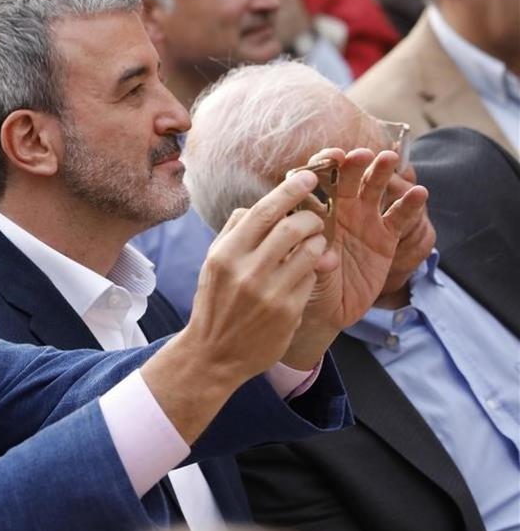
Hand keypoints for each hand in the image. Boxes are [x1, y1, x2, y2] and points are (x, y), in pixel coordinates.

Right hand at [143, 172, 328, 443]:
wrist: (213, 353)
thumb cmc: (215, 303)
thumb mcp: (212, 264)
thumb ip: (233, 232)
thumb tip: (257, 206)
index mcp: (225, 253)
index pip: (264, 210)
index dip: (291, 189)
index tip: (308, 176)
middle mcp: (246, 270)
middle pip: (293, 226)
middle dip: (311, 216)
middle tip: (315, 217)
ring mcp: (269, 292)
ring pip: (309, 250)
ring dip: (317, 241)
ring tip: (313, 243)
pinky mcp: (288, 311)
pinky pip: (311, 277)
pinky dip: (313, 267)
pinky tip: (306, 270)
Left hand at [287, 149, 428, 367]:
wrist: (325, 309)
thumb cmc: (303, 283)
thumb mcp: (302, 270)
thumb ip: (312, 258)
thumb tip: (323, 257)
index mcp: (312, 210)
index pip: (316, 181)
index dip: (324, 166)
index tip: (331, 157)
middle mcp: (338, 209)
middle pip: (347, 178)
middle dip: (354, 163)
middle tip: (361, 154)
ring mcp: (364, 220)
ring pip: (375, 189)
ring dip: (382, 172)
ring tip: (389, 158)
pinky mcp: (386, 237)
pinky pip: (399, 217)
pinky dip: (410, 205)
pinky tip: (419, 193)